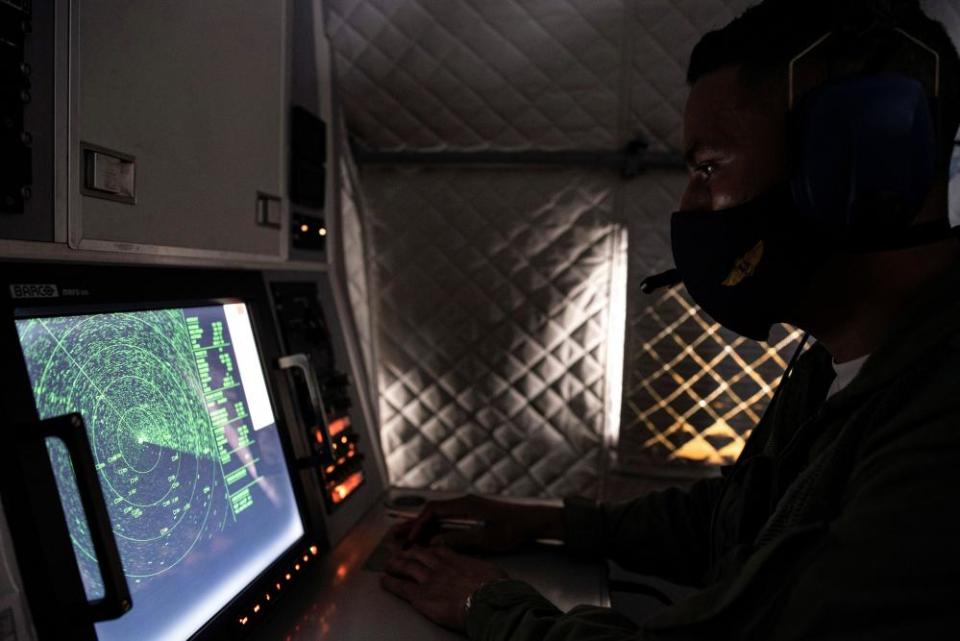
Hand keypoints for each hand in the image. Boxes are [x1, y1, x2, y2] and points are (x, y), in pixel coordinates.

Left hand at [380, 545, 507, 630]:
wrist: (487, 601)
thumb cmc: (494, 590)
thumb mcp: (491, 572)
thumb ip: (480, 569)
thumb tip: (484, 572)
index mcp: (456, 559)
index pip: (436, 549)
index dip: (426, 547)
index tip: (421, 546)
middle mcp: (440, 566)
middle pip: (418, 554)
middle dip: (407, 552)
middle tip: (398, 551)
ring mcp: (428, 578)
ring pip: (406, 566)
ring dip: (395, 564)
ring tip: (388, 563)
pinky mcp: (420, 595)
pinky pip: (400, 587)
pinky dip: (390, 582)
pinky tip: (384, 580)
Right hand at [391, 495, 563, 551]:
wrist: (534, 521)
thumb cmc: (514, 527)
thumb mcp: (486, 538)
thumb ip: (459, 540)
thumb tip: (434, 544)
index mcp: (466, 504)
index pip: (433, 511)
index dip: (418, 525)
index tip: (410, 539)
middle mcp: (465, 503)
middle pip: (432, 512)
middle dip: (414, 525)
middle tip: (396, 535)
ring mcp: (469, 508)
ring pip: (439, 517)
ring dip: (423, 528)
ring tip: (406, 538)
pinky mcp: (474, 515)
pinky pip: (448, 520)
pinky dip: (436, 529)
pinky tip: (429, 540)